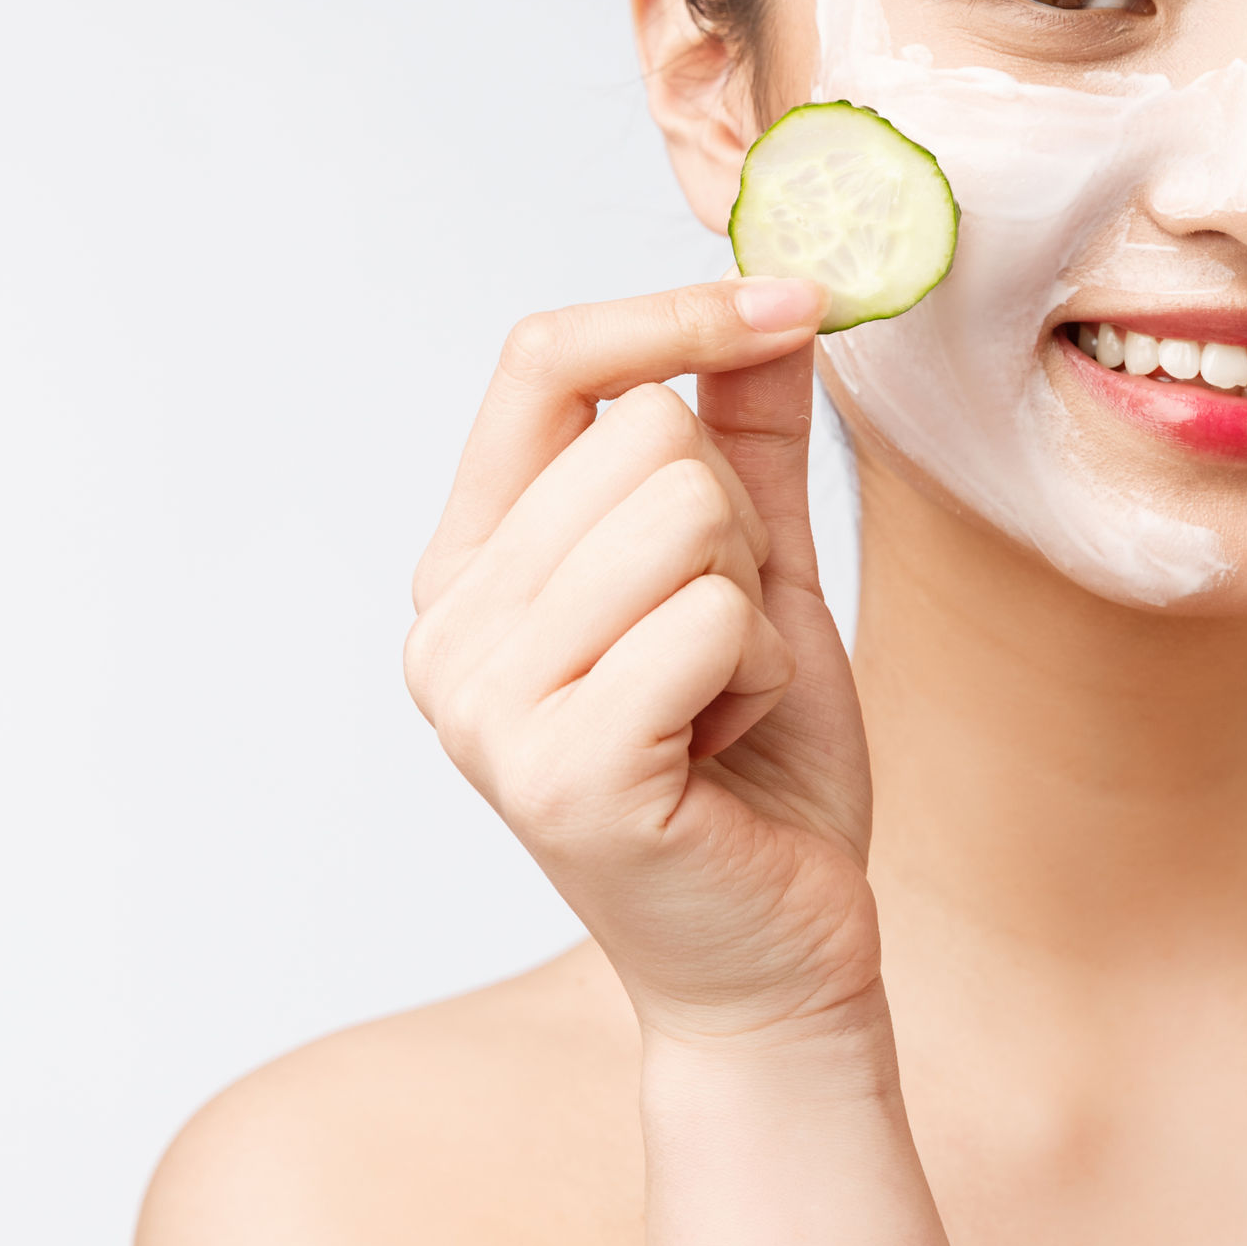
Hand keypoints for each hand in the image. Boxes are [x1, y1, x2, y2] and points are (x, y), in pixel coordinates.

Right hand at [401, 277, 882, 1041]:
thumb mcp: (757, 570)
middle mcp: (447, 631)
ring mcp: (487, 706)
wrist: (776, 956)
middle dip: (738, 526)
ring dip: (755, 606)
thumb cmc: (759, 768)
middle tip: (727, 647)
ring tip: (724, 702)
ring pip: (685, 512)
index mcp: (469, 567)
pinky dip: (765, 673)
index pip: (541, 361)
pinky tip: (727, 751)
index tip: (799, 298)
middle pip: (644, 434)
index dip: (674, 312)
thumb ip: (747, 434)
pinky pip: (713, 615)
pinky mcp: (562, 770)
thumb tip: (778, 289)